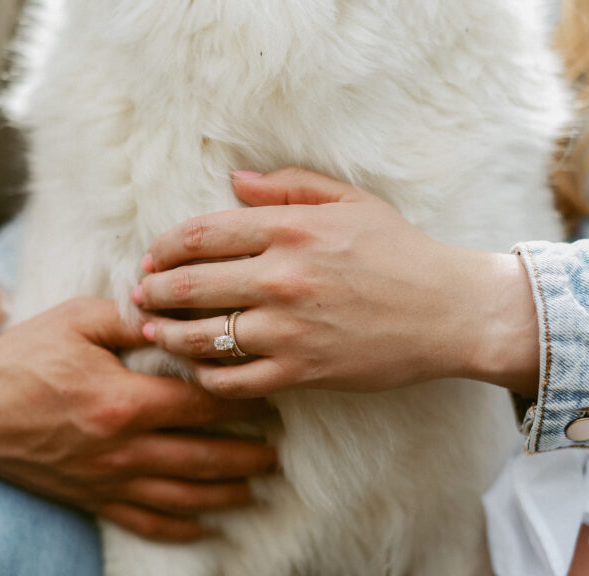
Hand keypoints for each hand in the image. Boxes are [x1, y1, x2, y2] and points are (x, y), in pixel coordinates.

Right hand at [0, 297, 275, 541]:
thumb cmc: (21, 356)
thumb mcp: (77, 320)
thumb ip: (132, 319)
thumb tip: (176, 315)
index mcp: (125, 402)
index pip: (205, 405)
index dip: (244, 404)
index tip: (272, 401)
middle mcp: (122, 449)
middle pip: (205, 459)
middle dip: (249, 456)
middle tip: (279, 451)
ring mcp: (106, 480)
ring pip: (183, 498)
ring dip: (227, 494)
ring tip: (258, 487)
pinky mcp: (88, 498)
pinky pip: (144, 523)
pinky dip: (181, 529)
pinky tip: (207, 527)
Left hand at [134, 167, 538, 397]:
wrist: (449, 312)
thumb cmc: (400, 252)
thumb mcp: (351, 202)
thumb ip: (288, 188)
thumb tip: (233, 181)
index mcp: (290, 230)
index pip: (201, 235)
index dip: (165, 247)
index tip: (151, 257)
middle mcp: (282, 277)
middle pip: (191, 285)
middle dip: (154, 291)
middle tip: (139, 295)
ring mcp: (289, 328)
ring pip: (203, 336)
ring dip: (168, 334)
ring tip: (153, 332)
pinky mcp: (301, 371)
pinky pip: (233, 380)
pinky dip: (205, 377)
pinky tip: (196, 371)